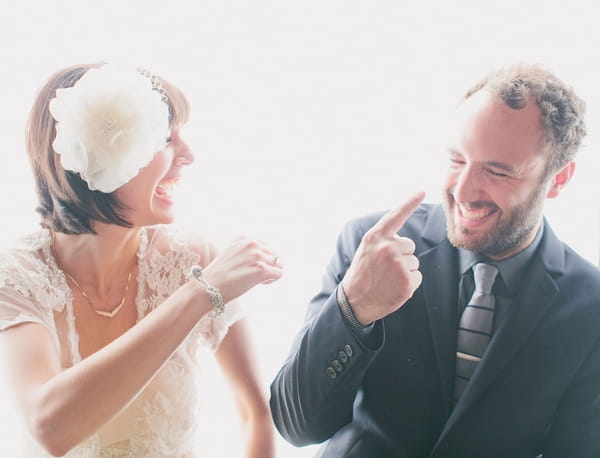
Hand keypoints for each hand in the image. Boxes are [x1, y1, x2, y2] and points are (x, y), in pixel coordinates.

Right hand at [202, 237, 282, 303]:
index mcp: (243, 238)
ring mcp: (257, 256)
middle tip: (257, 275)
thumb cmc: (217, 275)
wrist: (208, 287)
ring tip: (259, 280)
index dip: (262, 258)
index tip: (253, 267)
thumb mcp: (229, 254)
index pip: (264, 245)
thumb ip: (243, 250)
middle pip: (274, 254)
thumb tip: (260, 255)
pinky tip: (261, 283)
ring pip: (278, 264)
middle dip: (268, 265)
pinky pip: (279, 273)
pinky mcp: (261, 270)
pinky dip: (272, 280)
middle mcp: (251, 244)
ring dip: (271, 273)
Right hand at [341, 191, 424, 324]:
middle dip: (402, 255)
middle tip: (384, 268)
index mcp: (375, 237)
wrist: (355, 302)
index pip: (396, 216)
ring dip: (405, 270)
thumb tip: (405, 240)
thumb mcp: (366, 250)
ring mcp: (399, 265)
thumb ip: (383, 241)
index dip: (410, 202)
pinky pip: (418, 277)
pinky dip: (409, 284)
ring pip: (414, 262)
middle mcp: (388, 247)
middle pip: (409, 245)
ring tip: (387, 279)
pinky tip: (394, 288)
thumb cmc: (361, 275)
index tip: (422, 191)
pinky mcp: (408, 281)